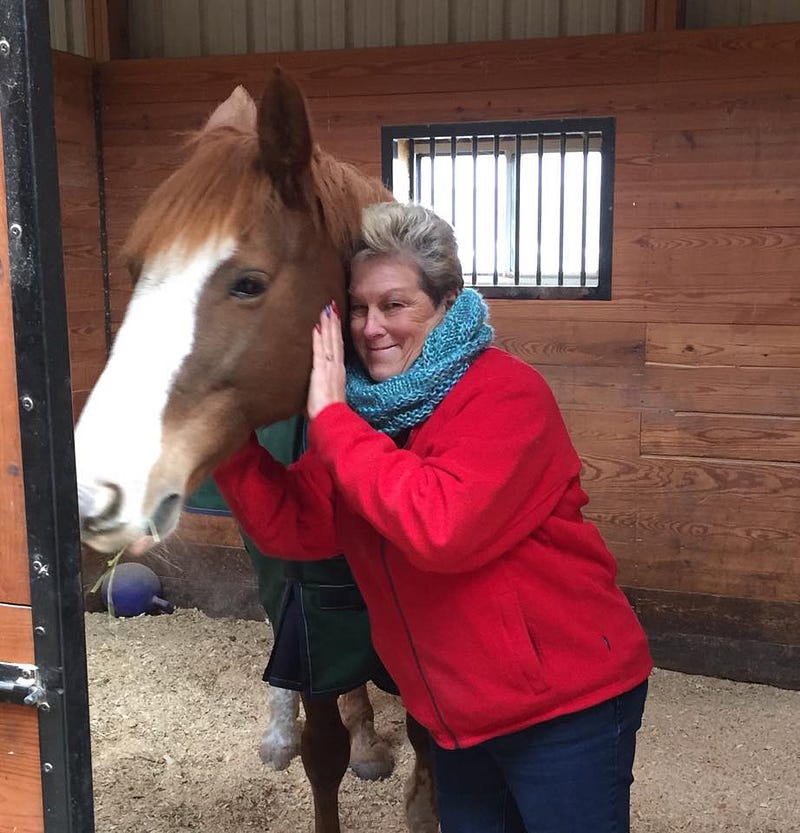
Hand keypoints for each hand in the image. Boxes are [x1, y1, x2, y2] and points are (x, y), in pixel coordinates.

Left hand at [307, 301, 345, 419]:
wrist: (330, 420)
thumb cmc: (326, 414)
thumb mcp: (322, 397)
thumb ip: (317, 389)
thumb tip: (308, 390)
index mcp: (337, 373)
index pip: (337, 348)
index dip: (336, 333)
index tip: (334, 319)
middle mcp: (336, 367)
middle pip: (335, 340)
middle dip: (334, 322)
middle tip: (332, 305)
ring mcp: (330, 368)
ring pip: (330, 341)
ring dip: (328, 324)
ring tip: (327, 309)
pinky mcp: (321, 371)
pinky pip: (320, 350)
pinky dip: (319, 337)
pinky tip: (317, 326)